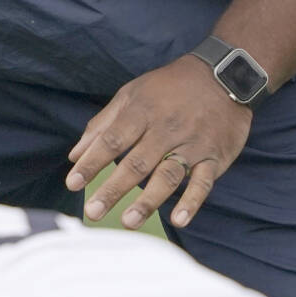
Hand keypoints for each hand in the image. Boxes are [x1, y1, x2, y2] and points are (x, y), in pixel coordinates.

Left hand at [64, 55, 251, 229]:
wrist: (222, 75)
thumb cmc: (168, 88)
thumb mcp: (131, 94)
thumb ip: (102, 125)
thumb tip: (74, 155)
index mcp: (141, 111)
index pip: (112, 141)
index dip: (92, 163)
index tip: (73, 184)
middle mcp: (165, 129)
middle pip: (136, 163)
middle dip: (113, 189)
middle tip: (93, 212)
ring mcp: (191, 144)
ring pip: (168, 175)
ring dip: (148, 200)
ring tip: (128, 221)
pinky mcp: (215, 156)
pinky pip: (203, 181)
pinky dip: (192, 201)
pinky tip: (178, 220)